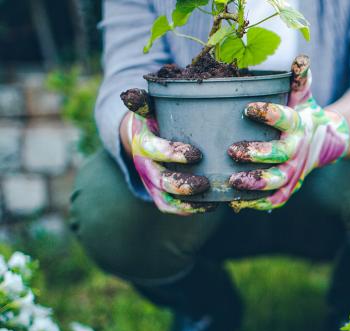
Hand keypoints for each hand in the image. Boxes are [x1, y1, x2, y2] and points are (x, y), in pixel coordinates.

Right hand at [119, 89, 211, 214]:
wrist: (142, 137)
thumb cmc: (155, 119)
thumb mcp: (149, 108)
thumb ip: (145, 102)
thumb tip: (132, 95)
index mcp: (143, 142)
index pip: (154, 150)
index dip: (173, 154)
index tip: (197, 154)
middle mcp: (145, 166)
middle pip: (160, 180)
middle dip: (182, 185)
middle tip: (205, 183)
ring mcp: (152, 183)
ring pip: (166, 199)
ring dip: (187, 202)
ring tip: (210, 196)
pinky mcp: (159, 194)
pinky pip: (171, 208)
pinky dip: (190, 210)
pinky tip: (212, 205)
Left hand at [227, 55, 349, 211]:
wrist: (324, 141)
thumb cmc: (303, 113)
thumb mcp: (302, 95)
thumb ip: (298, 78)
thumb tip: (301, 58)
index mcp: (298, 125)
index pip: (285, 118)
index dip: (269, 114)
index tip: (248, 108)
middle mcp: (297, 150)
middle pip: (280, 155)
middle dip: (257, 154)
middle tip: (233, 151)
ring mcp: (293, 171)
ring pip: (277, 181)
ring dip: (256, 183)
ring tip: (233, 181)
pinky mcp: (288, 187)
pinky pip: (275, 199)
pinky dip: (258, 203)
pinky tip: (237, 202)